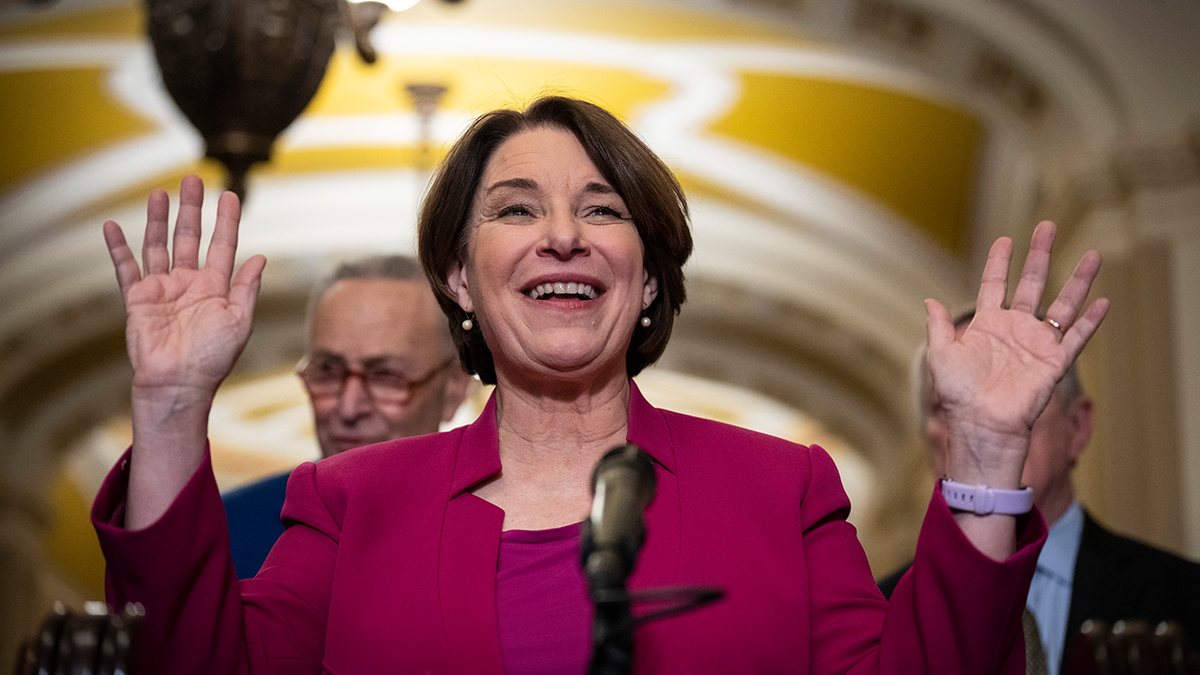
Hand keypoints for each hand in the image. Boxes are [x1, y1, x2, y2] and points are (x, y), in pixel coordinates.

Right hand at [104, 174, 265, 403]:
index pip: (222, 245)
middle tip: (193, 180)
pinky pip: (126, 268)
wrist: (178, 383)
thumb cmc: (212, 359)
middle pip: (189, 237)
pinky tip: (113, 226)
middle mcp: (189, 284)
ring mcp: (162, 290)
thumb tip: (261, 258)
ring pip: (158, 246)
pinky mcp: (137, 299)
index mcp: (216, 288)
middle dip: (192, 209)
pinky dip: (118, 247)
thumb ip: (247, 287)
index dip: (226, 221)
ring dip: (159, 219)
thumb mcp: (239, 321)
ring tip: (160, 193)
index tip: (230, 196)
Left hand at [925, 221, 1107, 487]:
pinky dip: (1091, 320)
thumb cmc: (957, 396)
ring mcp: (1036, 345)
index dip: (999, 263)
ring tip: (1092, 254)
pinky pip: (1076, 337)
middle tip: (1048, 226)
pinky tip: (1104, 300)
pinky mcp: (1054, 363)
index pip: (994, 285)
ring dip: (1078, 280)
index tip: (1005, 239)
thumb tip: (928, 300)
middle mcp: (1014, 331)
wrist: (980, 426)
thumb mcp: (941, 356)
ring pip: (1062, 305)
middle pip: (1031, 283)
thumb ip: (938, 327)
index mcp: (986, 326)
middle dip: (1039, 255)